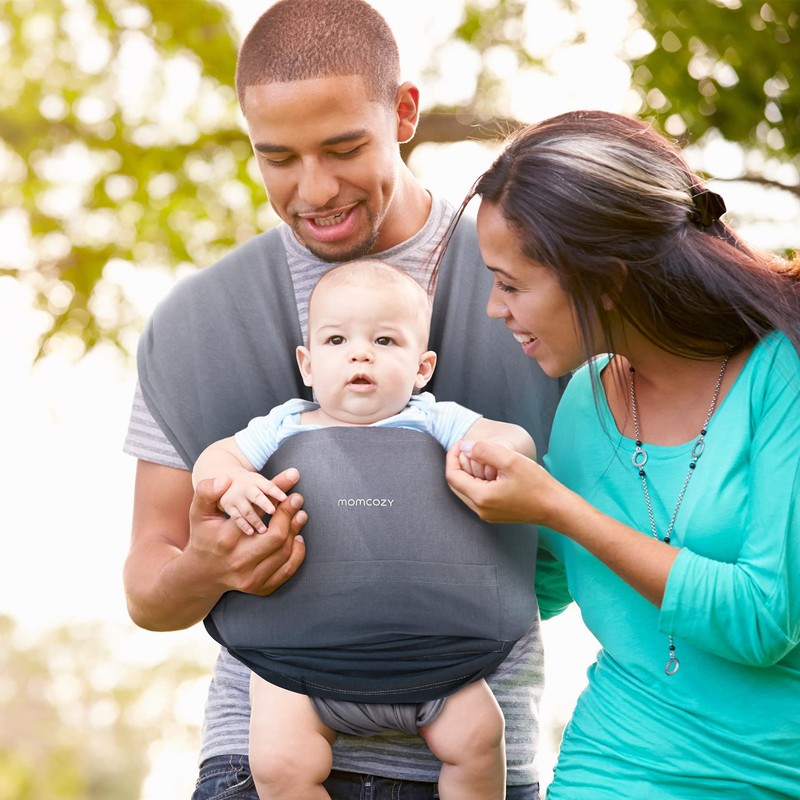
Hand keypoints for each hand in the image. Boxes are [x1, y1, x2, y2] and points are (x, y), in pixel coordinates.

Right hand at [190, 472, 306, 596]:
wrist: (201, 574)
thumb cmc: (204, 536)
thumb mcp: (199, 512)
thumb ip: (207, 492)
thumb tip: (225, 479)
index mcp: (225, 539)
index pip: (257, 513)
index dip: (277, 496)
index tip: (291, 483)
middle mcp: (239, 561)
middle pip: (276, 536)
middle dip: (289, 514)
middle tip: (297, 499)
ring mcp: (250, 578)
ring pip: (283, 552)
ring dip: (295, 530)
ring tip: (300, 514)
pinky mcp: (260, 588)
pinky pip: (287, 570)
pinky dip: (297, 553)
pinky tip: (297, 538)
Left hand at [446, 439, 556, 524]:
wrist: (556, 507)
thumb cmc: (537, 484)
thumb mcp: (510, 460)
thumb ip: (483, 450)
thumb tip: (465, 447)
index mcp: (481, 497)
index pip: (452, 476)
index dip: (452, 456)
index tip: (462, 443)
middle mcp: (480, 509)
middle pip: (456, 484)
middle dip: (458, 463)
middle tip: (468, 448)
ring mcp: (486, 514)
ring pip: (465, 490)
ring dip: (467, 472)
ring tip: (478, 456)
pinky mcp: (494, 514)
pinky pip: (476, 496)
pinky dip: (476, 481)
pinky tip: (488, 470)